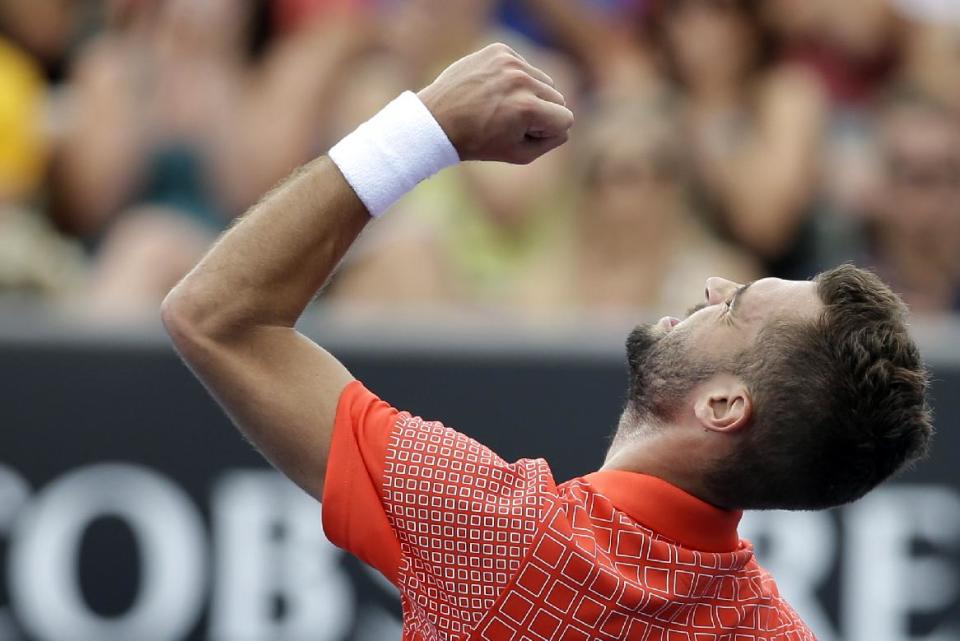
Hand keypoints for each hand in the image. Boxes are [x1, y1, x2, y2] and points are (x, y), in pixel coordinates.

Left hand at [418, 43, 573, 164]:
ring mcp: (509, 62)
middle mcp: (521, 81)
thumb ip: (551, 140)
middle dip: (541, 112)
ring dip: (530, 93)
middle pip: (557, 97)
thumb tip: (564, 123)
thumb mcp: (520, 154)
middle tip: (510, 121)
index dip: (548, 131)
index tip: (524, 134)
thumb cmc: (477, 143)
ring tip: (502, 105)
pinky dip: (514, 78)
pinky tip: (494, 90)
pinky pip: (524, 65)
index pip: (566, 119)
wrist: (437, 120)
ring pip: (543, 80)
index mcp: (527, 108)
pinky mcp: (499, 50)